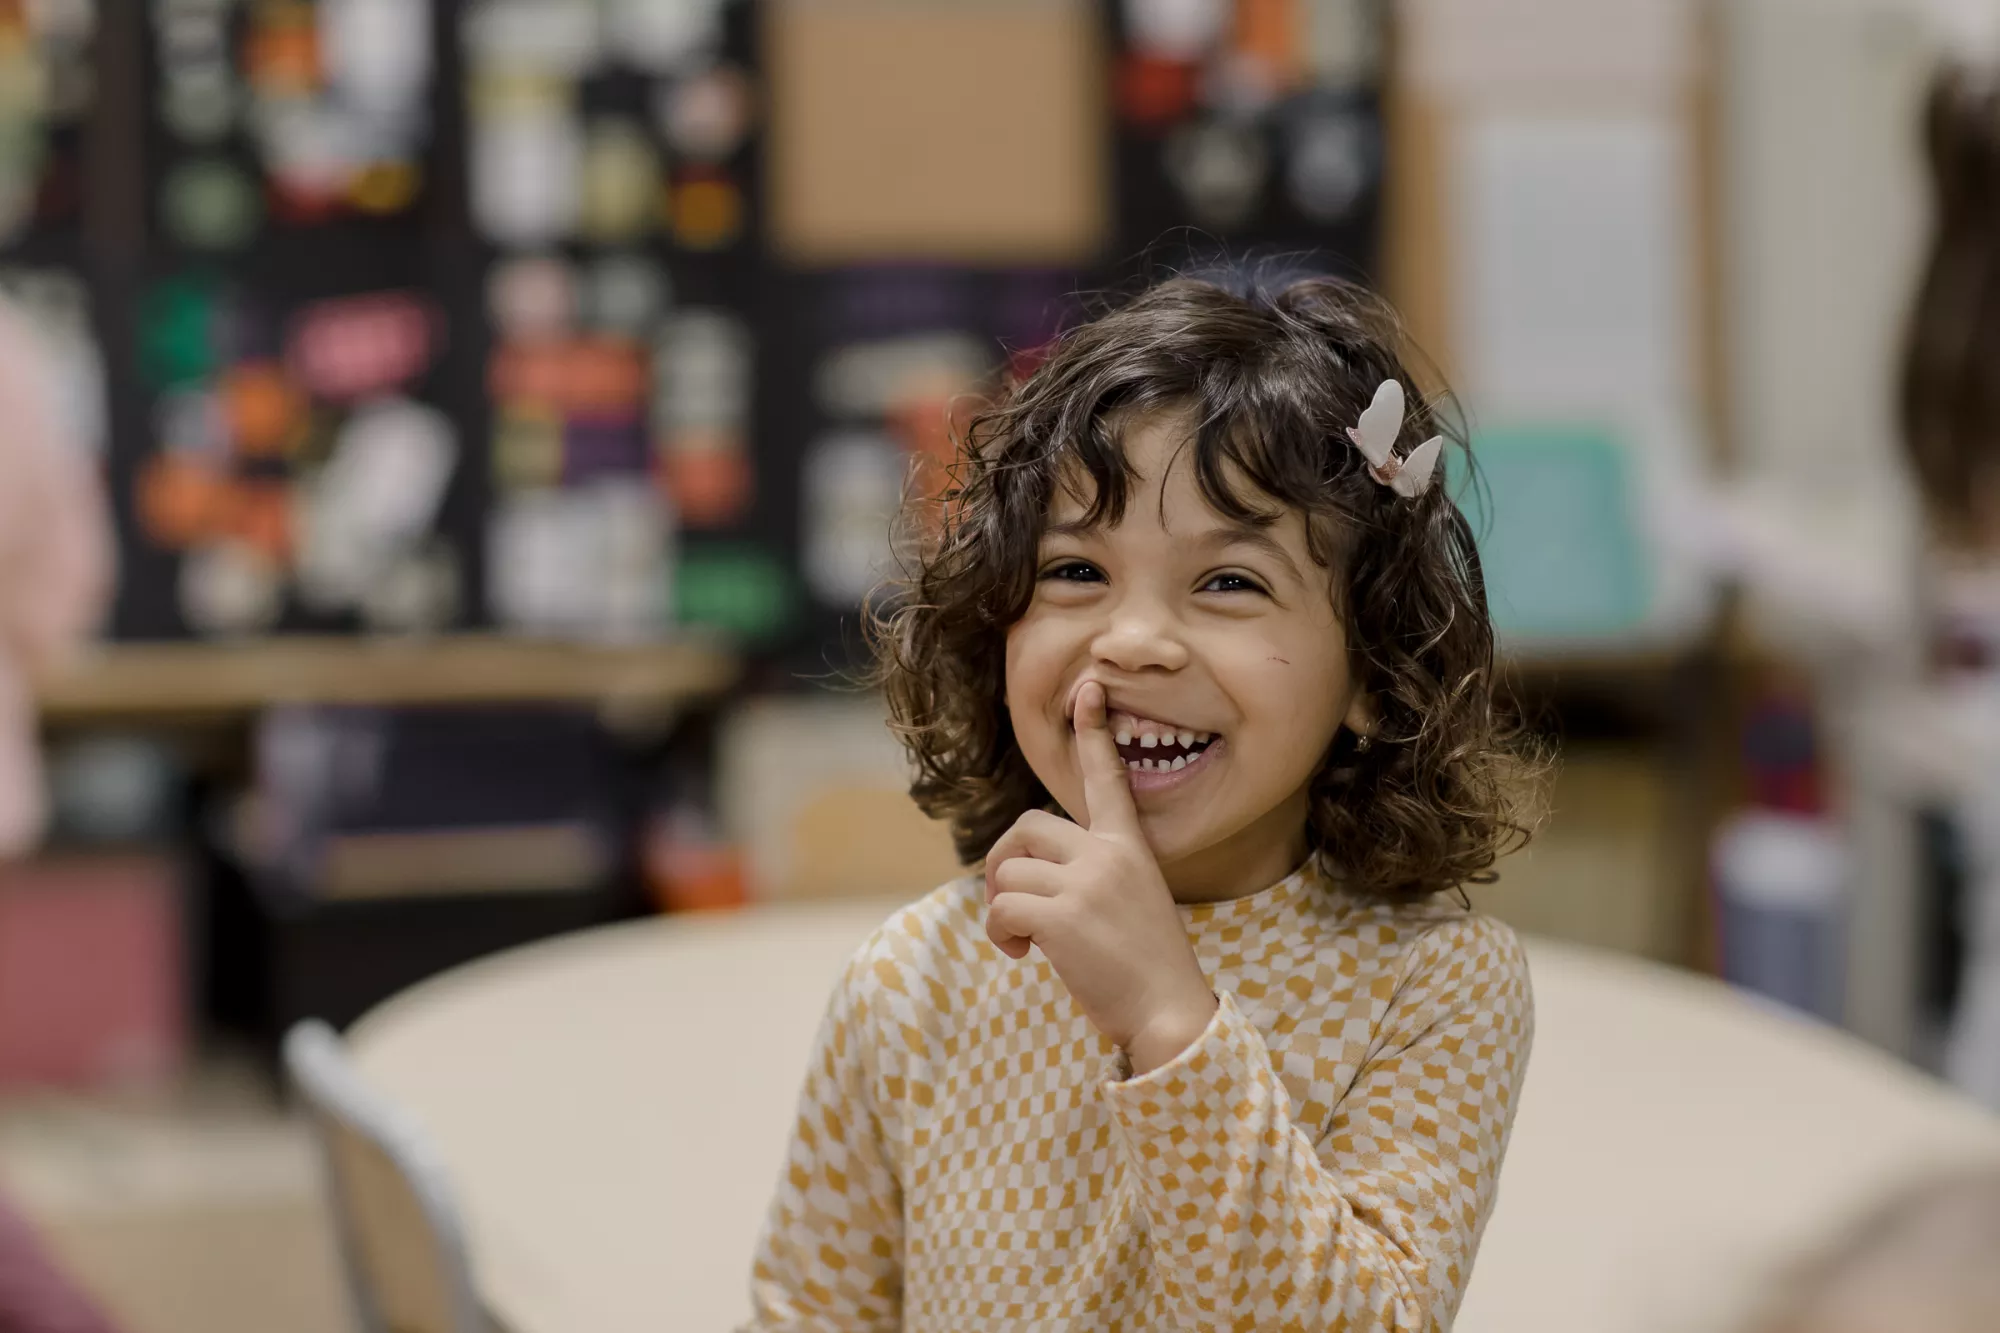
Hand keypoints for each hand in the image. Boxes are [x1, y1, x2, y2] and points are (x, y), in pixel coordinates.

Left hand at [984, 680, 1218, 1075]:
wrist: (1170, 1015)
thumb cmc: (1147, 969)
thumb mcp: (1132, 903)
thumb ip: (1093, 876)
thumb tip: (1029, 877)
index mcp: (1129, 847)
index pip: (1109, 778)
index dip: (1095, 732)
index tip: (1088, 687)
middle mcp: (1108, 855)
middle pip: (1025, 828)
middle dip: (1002, 861)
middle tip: (1005, 901)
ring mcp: (1086, 883)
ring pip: (1007, 871)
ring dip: (1000, 908)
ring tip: (1022, 942)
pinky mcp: (1062, 916)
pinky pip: (1001, 907)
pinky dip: (999, 933)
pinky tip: (1021, 955)